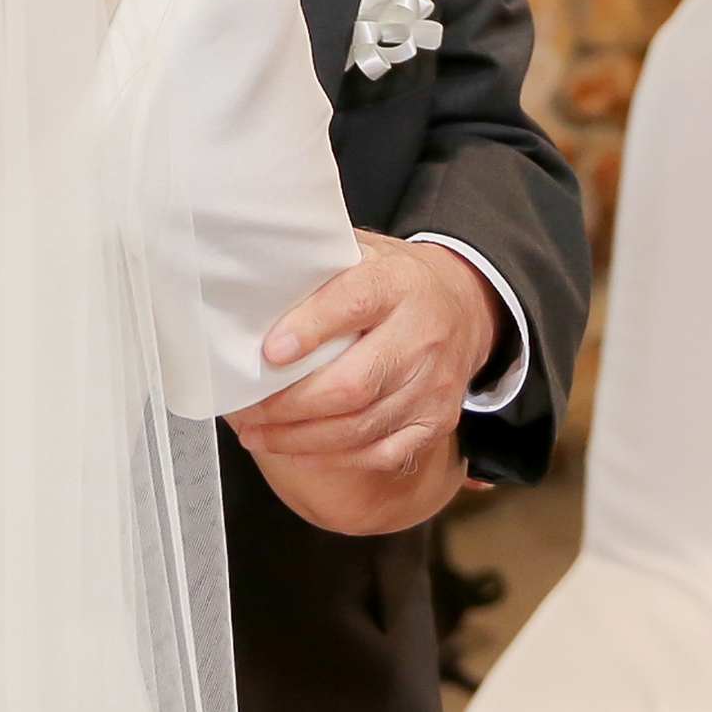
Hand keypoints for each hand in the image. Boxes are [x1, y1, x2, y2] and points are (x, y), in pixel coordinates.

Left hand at [225, 233, 499, 531]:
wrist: (464, 304)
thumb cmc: (394, 282)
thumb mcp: (362, 254)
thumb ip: (317, 267)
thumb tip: (250, 284)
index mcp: (397, 284)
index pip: (354, 304)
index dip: (311, 329)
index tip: (269, 352)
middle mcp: (422, 335)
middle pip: (354, 384)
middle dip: (291, 406)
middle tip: (248, 412)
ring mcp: (434, 384)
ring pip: (362, 427)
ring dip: (301, 440)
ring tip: (258, 436)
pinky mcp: (437, 419)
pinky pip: (382, 453)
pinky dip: (334, 458)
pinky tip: (299, 453)